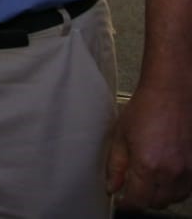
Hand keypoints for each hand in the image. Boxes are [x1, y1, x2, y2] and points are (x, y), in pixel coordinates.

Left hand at [106, 84, 191, 208]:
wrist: (171, 93)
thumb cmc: (144, 109)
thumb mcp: (121, 136)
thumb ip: (116, 166)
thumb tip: (112, 187)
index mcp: (148, 165)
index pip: (138, 200)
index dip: (127, 204)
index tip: (121, 200)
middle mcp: (170, 172)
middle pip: (157, 202)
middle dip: (142, 200)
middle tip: (132, 188)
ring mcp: (187, 170)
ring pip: (174, 198)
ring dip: (160, 195)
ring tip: (148, 182)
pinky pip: (187, 189)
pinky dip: (175, 189)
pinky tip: (165, 176)